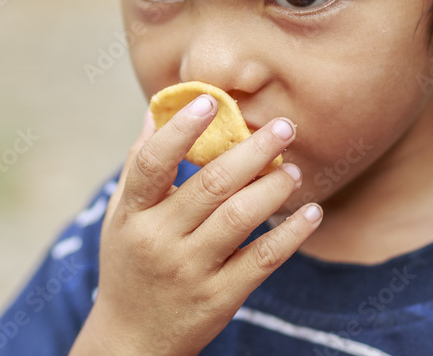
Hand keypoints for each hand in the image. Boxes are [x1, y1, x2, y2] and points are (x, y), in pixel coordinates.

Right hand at [71, 94, 322, 354]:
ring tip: (294, 170)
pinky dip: (291, 234)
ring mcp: (190, 271)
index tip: (211, 101)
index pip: (153, 163)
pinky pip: (262, 260)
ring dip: (273, 188)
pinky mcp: (219, 298)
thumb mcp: (121, 218)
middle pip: (209, 185)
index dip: (181, 129)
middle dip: (251, 151)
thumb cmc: (130, 266)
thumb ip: (140, 164)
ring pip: (239, 218)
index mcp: (132, 215)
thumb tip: (156, 109)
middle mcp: (159, 241)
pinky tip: (311, 212)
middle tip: (284, 127)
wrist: (132, 344)